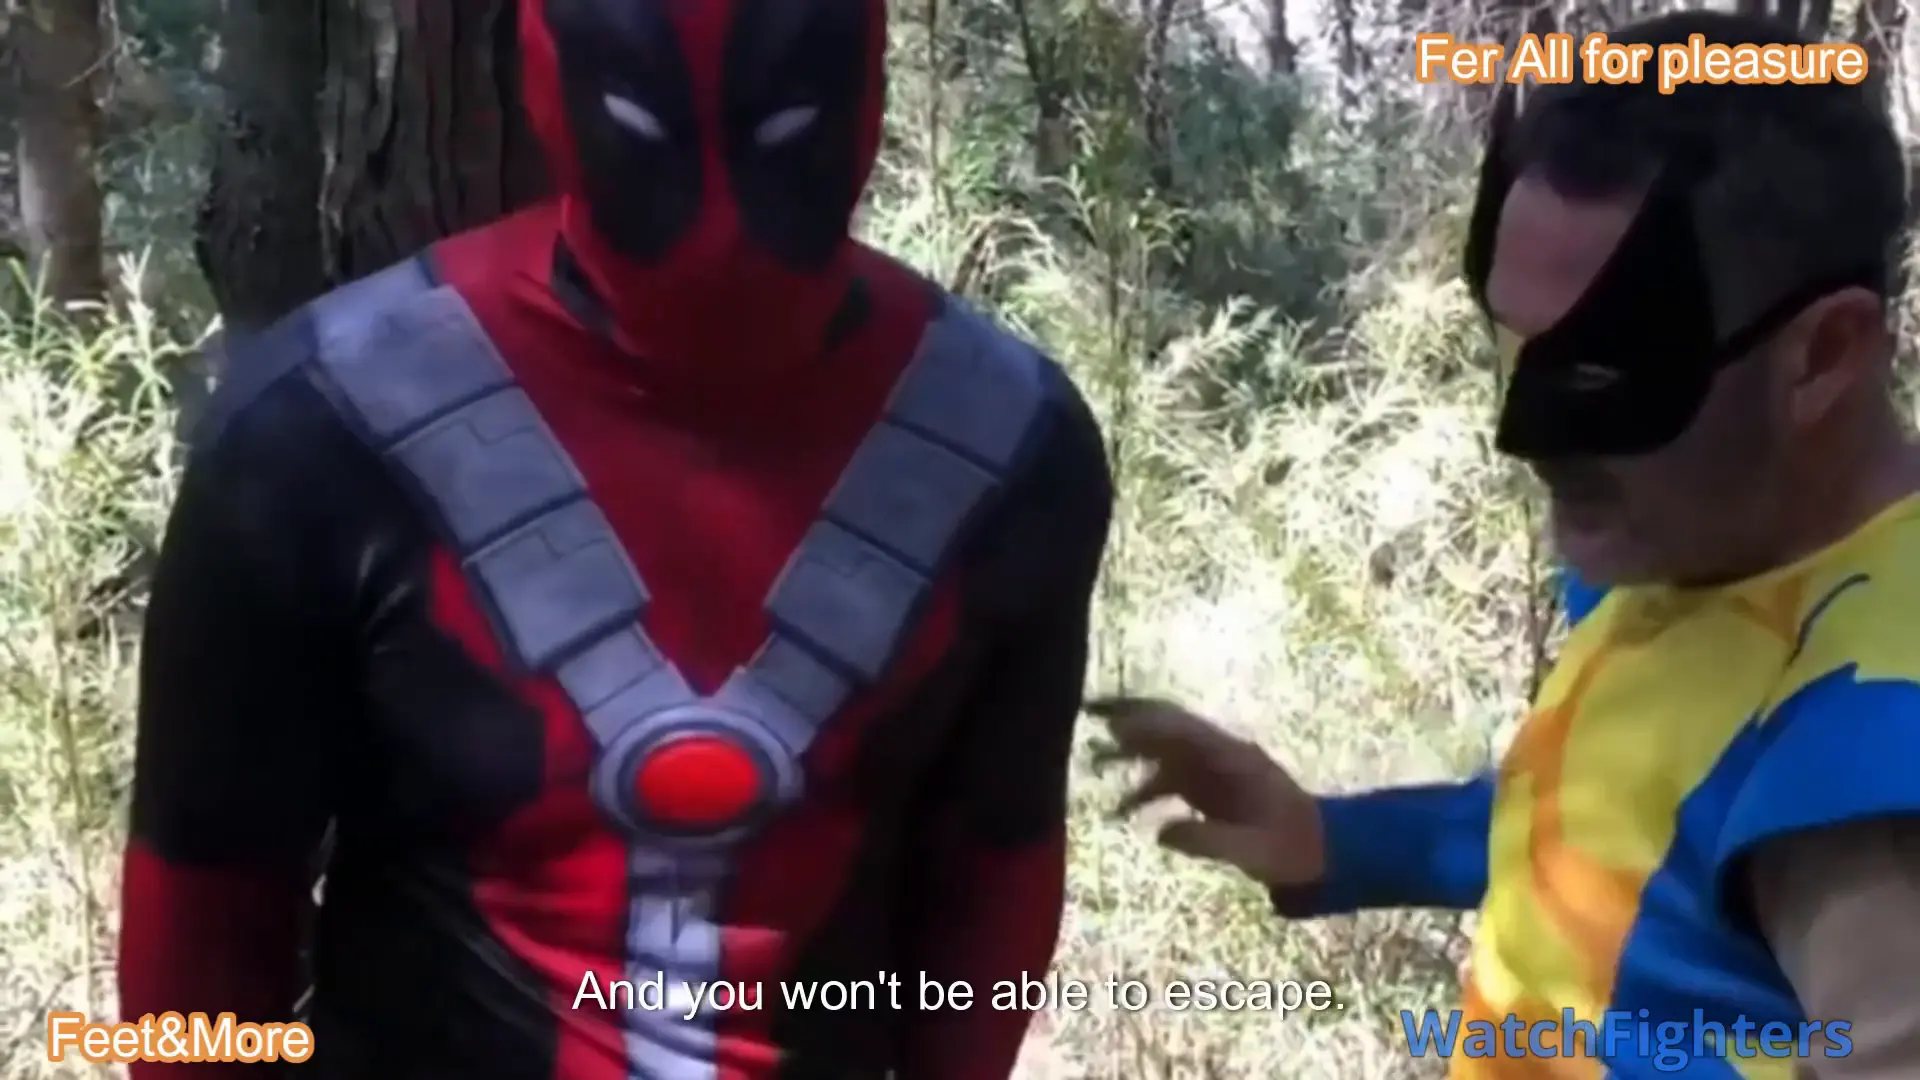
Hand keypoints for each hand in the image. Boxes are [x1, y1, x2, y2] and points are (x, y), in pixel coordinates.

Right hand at [1086, 695, 1325, 886]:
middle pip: (1167, 728)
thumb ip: (1208, 839)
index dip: (1147, 723)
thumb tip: (1160, 832)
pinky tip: (1121, 812)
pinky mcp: (1207, 791)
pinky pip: (1167, 781)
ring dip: (1129, 753)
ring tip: (1093, 761)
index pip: (1183, 729)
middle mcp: (1218, 755)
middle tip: (1089, 714)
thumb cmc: (1293, 849)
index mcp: (1233, 758)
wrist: (1322, 852)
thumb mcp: (1254, 850)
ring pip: (1162, 751)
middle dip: (1130, 720)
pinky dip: (1142, 791)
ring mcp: (1211, 771)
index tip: (1112, 723)